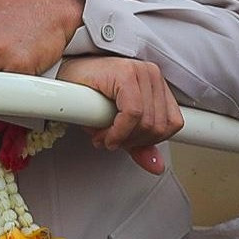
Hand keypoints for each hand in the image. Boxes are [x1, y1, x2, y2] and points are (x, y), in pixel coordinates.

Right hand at [56, 54, 182, 174]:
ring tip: (105, 136)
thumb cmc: (90, 95)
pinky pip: (132, 114)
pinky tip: (105, 133)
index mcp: (157, 85)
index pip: (173, 124)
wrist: (65, 77)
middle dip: (133, 142)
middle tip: (112, 141)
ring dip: (122, 139)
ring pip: (147, 122)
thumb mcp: (121, 126)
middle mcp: (152, 75)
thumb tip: (157, 166)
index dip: (150, 141)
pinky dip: (118, 131)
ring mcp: (141, 72)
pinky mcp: (126, 74)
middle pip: (159, 126)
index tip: (129, 144)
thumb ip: (140, 145)